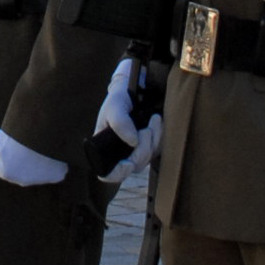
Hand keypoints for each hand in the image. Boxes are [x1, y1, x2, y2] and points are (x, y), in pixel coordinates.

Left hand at [0, 130, 70, 187]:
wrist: (40, 125)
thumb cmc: (16, 133)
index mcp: (7, 173)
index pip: (6, 168)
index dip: (9, 154)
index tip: (14, 144)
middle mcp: (23, 181)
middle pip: (23, 172)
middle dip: (24, 161)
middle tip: (28, 144)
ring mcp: (41, 180)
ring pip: (39, 173)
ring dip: (39, 163)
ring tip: (39, 146)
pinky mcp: (57, 175)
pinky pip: (55, 172)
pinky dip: (55, 165)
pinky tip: (53, 153)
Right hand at [96, 57, 163, 179]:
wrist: (133, 90)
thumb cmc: (119, 99)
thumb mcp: (114, 106)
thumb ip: (119, 122)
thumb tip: (133, 142)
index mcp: (105, 149)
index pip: (108, 174)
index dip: (118, 173)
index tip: (128, 163)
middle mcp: (120, 154)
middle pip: (133, 166)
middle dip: (143, 149)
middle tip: (146, 128)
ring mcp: (135, 152)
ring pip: (147, 159)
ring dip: (153, 139)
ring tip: (154, 118)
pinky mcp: (149, 147)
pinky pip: (157, 150)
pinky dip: (159, 137)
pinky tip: (157, 122)